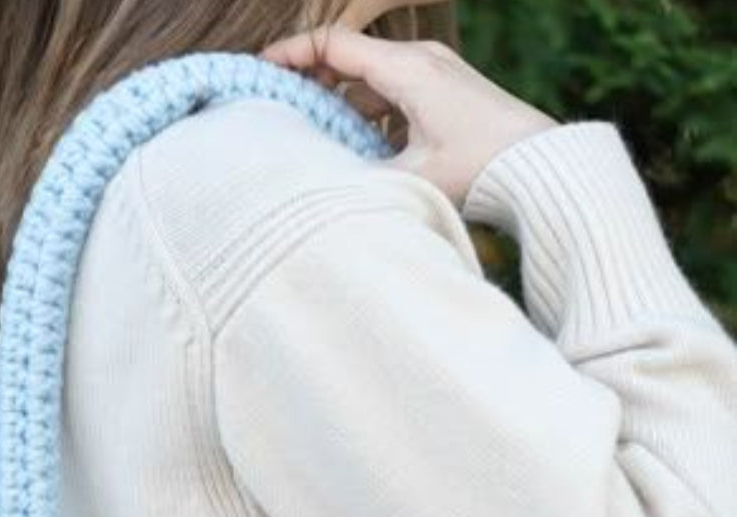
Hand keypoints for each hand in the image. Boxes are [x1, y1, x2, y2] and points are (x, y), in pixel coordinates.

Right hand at [258, 21, 558, 207]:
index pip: (333, 45)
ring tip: (309, 137)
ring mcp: (435, 76)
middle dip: (309, 82)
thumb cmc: (483, 169)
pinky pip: (392, 96)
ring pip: (369, 81)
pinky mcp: (446, 96)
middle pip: (348, 59)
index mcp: (407, 69)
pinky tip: (356, 150)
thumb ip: (357, 177)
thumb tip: (315, 185)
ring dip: (338, 105)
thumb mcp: (411, 178)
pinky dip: (367, 116)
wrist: (544, 167)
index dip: (291, 56)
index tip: (259, 73)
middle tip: (274, 109)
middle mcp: (420, 62)